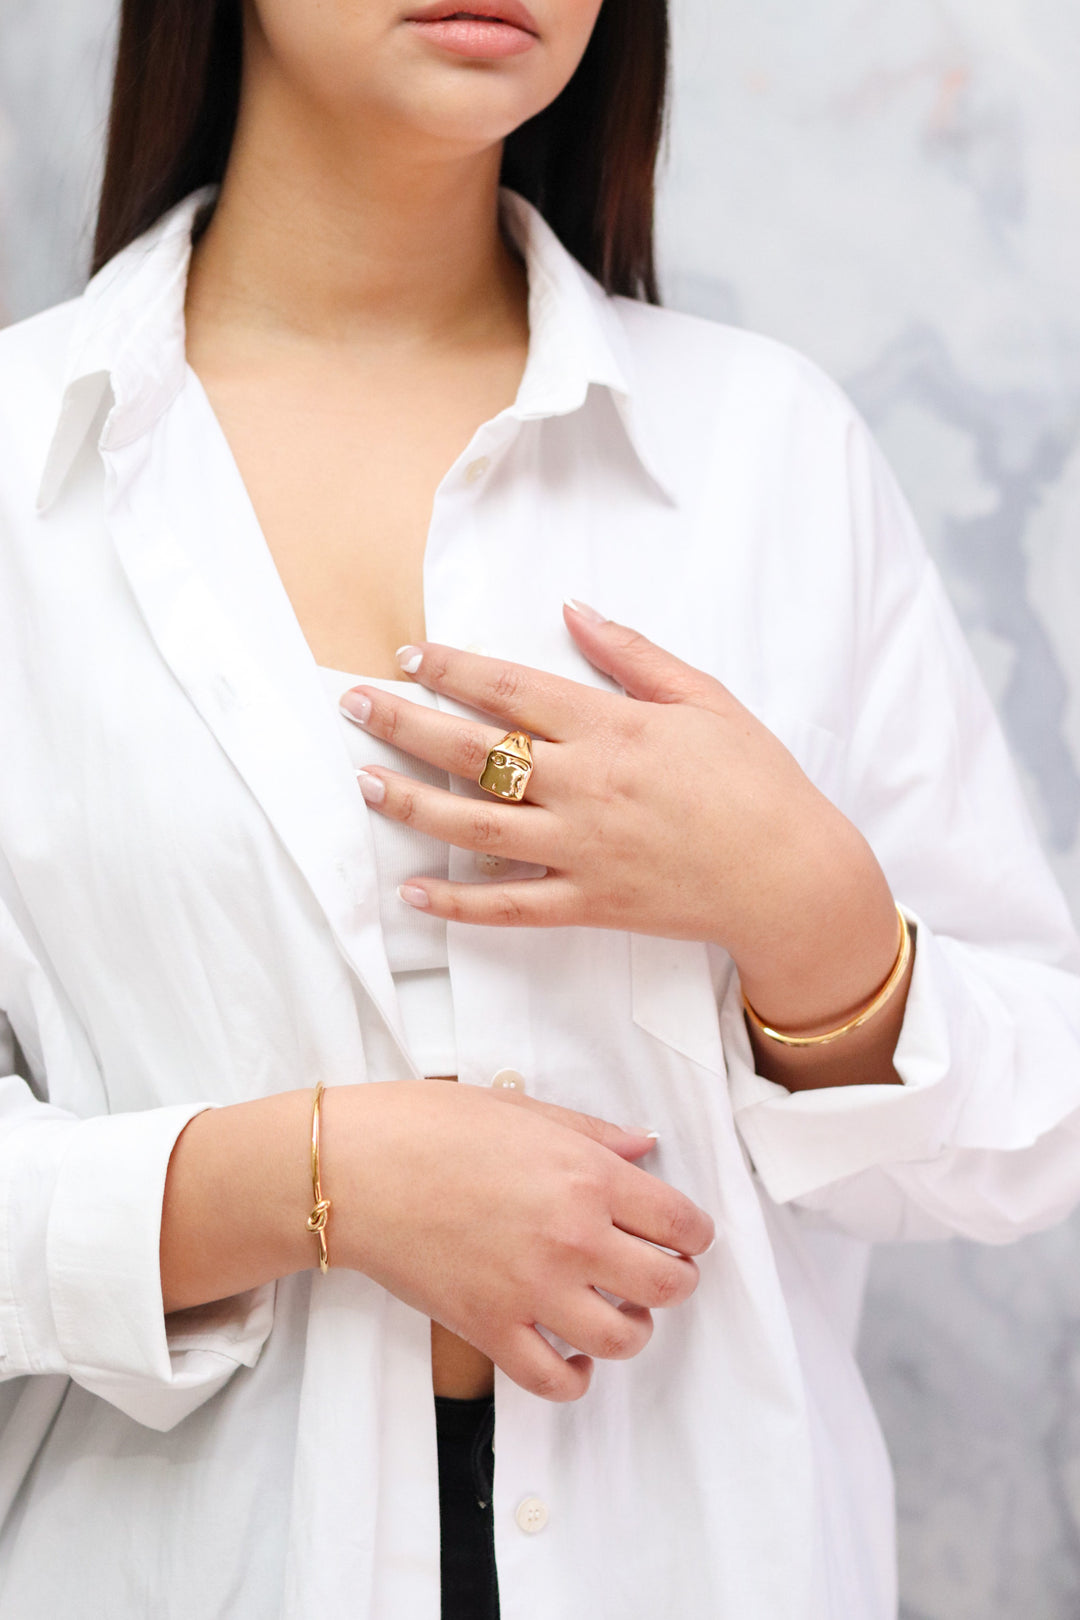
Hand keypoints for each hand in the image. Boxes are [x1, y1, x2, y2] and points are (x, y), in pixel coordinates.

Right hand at [322, 1080, 713, 1401]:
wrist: (355, 1170)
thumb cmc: (429, 1126)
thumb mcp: (522, 1110)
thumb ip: (592, 1134)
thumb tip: (643, 1147)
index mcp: (586, 1177)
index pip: (680, 1222)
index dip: (693, 1233)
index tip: (684, 1235)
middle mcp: (572, 1239)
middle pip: (667, 1286)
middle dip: (675, 1280)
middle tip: (657, 1271)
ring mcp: (532, 1291)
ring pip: (623, 1340)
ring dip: (632, 1329)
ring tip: (615, 1310)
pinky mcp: (490, 1328)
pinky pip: (553, 1380)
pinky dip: (574, 1377)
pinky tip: (572, 1354)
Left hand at [341, 600, 899, 1033]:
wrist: (791, 876)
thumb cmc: (756, 780)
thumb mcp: (705, 698)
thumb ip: (632, 654)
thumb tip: (572, 609)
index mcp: (613, 728)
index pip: (511, 690)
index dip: (452, 668)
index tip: (409, 654)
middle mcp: (586, 786)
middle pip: (473, 752)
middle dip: (404, 724)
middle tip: (354, 704)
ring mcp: (582, 850)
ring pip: (474, 827)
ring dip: (411, 805)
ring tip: (364, 784)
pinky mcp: (587, 904)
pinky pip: (508, 907)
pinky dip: (456, 904)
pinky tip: (411, 892)